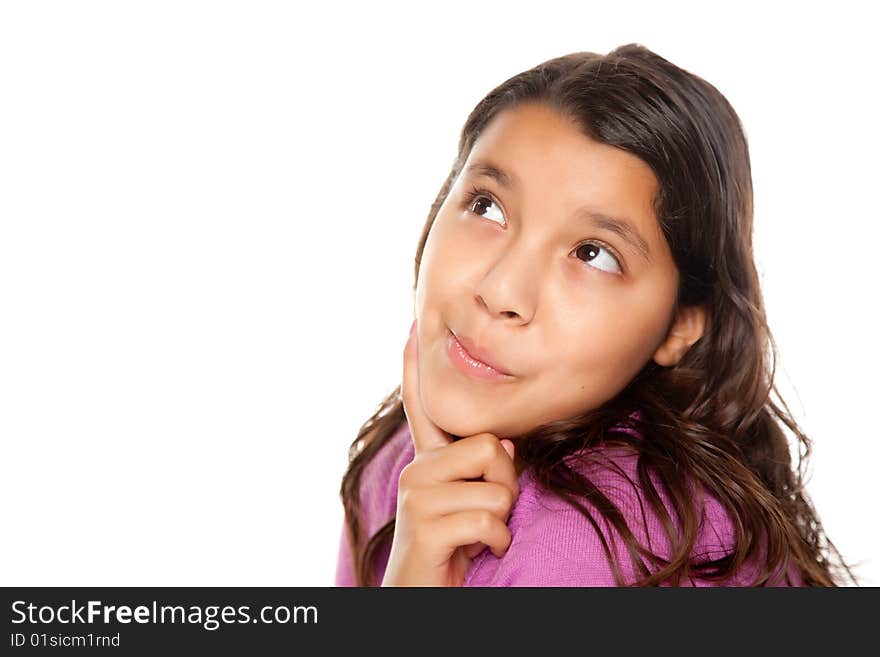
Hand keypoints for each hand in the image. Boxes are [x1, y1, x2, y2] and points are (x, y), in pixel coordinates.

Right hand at [381, 319, 519, 586]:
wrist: (424, 594)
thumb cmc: (454, 546)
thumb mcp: (470, 502)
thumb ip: (480, 469)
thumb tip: (503, 445)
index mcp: (427, 460)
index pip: (422, 407)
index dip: (415, 368)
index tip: (412, 327)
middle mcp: (415, 469)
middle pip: (493, 447)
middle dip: (506, 485)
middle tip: (484, 513)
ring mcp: (416, 495)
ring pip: (498, 489)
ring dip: (501, 520)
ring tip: (477, 535)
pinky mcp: (424, 525)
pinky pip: (489, 522)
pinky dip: (496, 542)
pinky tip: (475, 551)